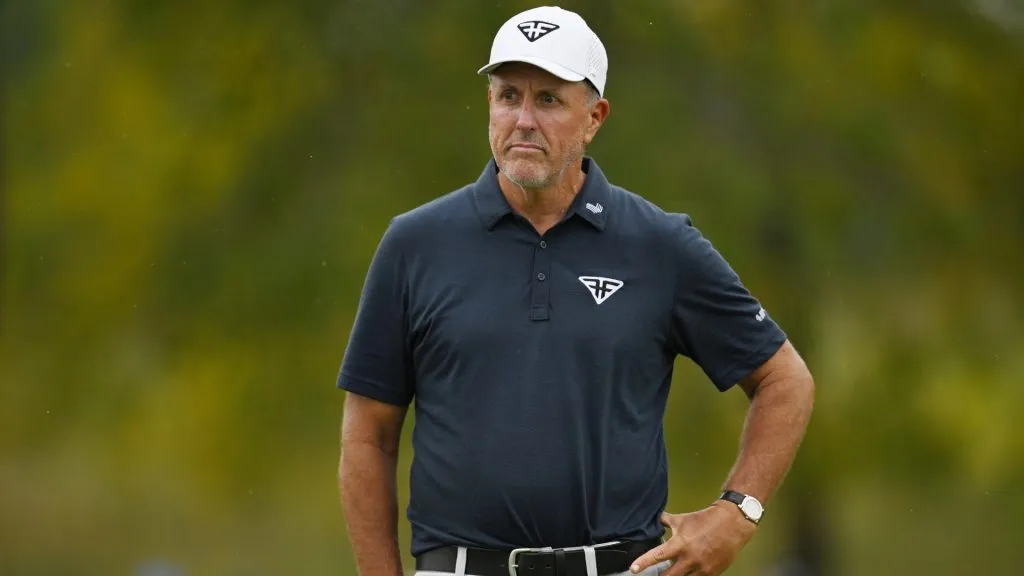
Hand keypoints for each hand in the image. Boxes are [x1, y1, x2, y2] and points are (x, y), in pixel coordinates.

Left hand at [629, 502, 756, 575]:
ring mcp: (701, 568)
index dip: (643, 563)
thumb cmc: (705, 520)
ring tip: (673, 572)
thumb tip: (656, 519)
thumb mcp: (683, 519)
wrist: (731, 523)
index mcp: (680, 544)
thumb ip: (667, 521)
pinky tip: (688, 572)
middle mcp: (689, 558)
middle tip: (656, 574)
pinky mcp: (712, 573)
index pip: (657, 556)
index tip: (633, 569)